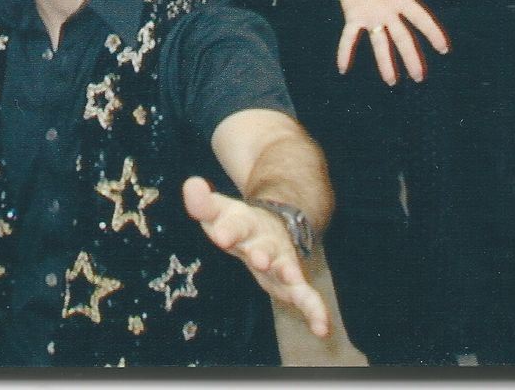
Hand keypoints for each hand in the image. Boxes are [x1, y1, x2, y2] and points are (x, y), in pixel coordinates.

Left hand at [182, 177, 329, 339]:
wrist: (277, 225)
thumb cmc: (239, 224)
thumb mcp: (219, 212)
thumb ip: (202, 203)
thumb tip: (191, 184)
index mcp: (247, 224)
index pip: (236, 224)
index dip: (229, 229)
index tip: (220, 235)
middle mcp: (268, 242)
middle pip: (265, 246)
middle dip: (262, 252)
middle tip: (259, 257)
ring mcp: (283, 262)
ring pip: (288, 269)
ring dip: (288, 274)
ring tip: (290, 278)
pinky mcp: (293, 284)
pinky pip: (307, 298)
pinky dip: (317, 312)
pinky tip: (323, 330)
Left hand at [335, 0, 457, 83]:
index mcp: (403, 1)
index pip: (420, 19)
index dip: (431, 32)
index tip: (444, 49)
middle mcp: (390, 14)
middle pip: (402, 38)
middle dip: (410, 57)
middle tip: (419, 77)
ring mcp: (372, 18)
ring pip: (380, 43)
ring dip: (385, 62)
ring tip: (392, 81)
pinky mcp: (354, 17)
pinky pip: (349, 37)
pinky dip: (345, 51)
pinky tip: (343, 67)